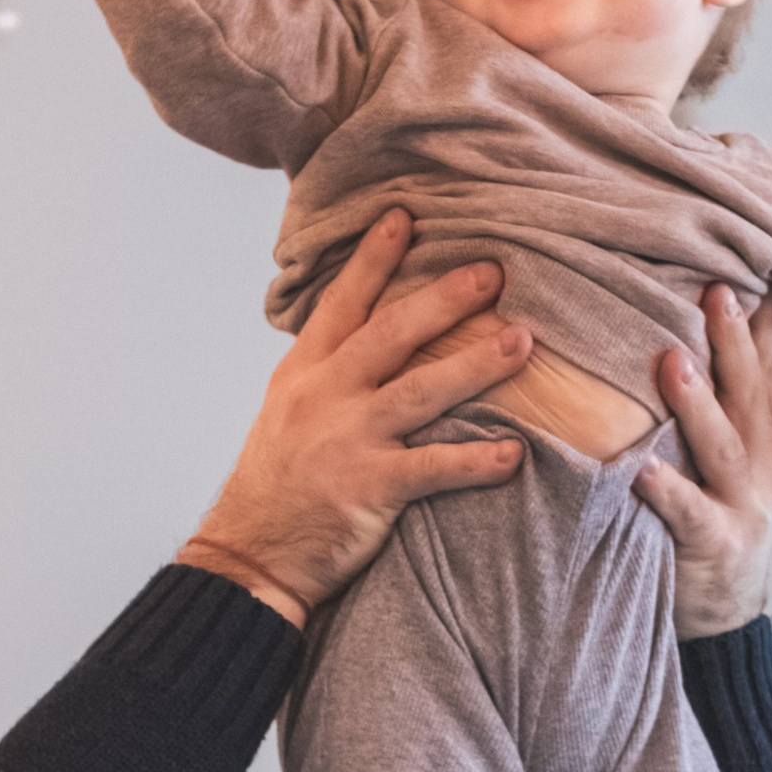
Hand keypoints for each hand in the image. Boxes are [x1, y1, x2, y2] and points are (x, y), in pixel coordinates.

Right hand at [179, 211, 533, 622]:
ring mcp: (347, 440)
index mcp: (304, 373)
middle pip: (390, 333)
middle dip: (444, 298)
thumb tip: (369, 342)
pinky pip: (433, 469)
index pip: (342, 303)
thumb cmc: (274, 487)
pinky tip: (514, 453)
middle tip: (492, 271)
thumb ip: (327, 375)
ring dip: (475, 364)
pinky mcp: (369, 488)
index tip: (405, 217)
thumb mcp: (285, 413)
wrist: (250, 554)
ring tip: (521, 341)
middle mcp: (325, 397)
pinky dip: (476, 460)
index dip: (374, 259)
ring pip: (420, 390)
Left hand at [636, 291, 771, 637]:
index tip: (751, 274)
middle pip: (748, 398)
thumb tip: (675, 354)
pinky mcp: (714, 549)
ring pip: (722, 448)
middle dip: (733, 344)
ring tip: (671, 361)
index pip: (763, 377)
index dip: (760, 328)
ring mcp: (741, 511)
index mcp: (761, 449)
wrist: (726, 626)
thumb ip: (710, 423)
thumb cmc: (706, 538)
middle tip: (714, 292)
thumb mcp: (721, 475)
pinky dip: (668, 490)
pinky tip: (643, 470)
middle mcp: (759, 474)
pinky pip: (689, 516)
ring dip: (697, 403)